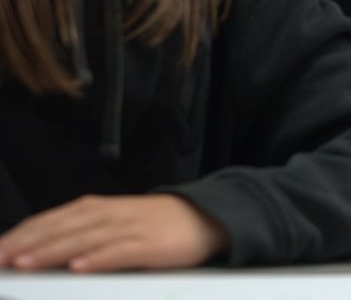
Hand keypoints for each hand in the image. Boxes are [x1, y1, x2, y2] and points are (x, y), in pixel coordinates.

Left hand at [0, 194, 228, 272]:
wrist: (203, 216)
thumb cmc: (153, 224)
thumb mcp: (114, 222)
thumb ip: (80, 233)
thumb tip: (39, 250)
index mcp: (97, 209)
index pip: (50, 220)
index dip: (21, 234)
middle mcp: (109, 215)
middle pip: (61, 229)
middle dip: (27, 244)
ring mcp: (129, 229)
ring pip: (84, 239)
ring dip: (52, 251)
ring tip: (25, 263)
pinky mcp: (150, 245)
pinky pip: (120, 252)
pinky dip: (99, 258)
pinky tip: (79, 267)